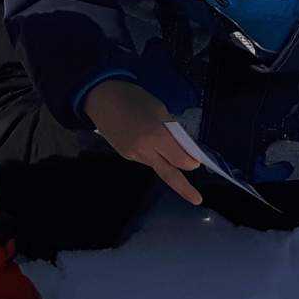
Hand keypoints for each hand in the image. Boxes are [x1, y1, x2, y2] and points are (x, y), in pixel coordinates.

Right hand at [83, 79, 203, 205]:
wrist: (100, 98)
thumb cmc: (133, 98)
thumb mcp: (159, 108)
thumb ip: (173, 130)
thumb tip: (184, 147)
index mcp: (156, 136)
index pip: (181, 159)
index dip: (191, 160)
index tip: (197, 159)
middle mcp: (144, 151)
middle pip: (169, 174)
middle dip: (185, 188)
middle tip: (197, 200)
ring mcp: (133, 155)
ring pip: (157, 165)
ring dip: (166, 161)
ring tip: (165, 144)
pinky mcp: (125, 155)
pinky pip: (146, 159)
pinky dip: (154, 154)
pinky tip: (148, 140)